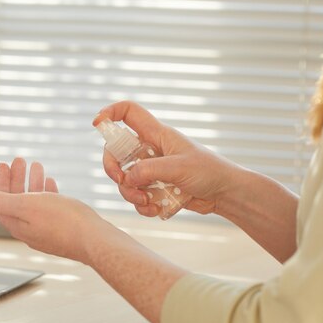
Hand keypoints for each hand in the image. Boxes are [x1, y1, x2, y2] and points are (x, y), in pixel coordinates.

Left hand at [0, 158, 106, 262]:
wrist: (94, 239)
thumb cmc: (62, 221)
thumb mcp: (27, 205)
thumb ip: (2, 201)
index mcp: (17, 224)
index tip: (4, 164)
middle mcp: (29, 230)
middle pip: (15, 201)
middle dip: (15, 179)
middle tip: (19, 160)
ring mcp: (46, 230)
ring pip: (34, 203)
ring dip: (32, 183)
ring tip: (36, 165)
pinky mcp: (62, 229)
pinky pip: (49, 208)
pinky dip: (46, 193)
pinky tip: (51, 183)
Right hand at [94, 100, 242, 217]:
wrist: (225, 194)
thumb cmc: (209, 171)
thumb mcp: (178, 167)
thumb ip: (150, 170)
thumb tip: (127, 178)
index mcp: (156, 134)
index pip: (129, 112)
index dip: (111, 112)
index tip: (97, 123)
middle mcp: (149, 150)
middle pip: (116, 152)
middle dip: (113, 168)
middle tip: (121, 181)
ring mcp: (151, 170)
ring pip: (124, 179)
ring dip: (130, 193)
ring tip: (147, 202)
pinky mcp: (154, 188)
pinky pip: (136, 196)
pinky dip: (142, 206)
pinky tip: (156, 210)